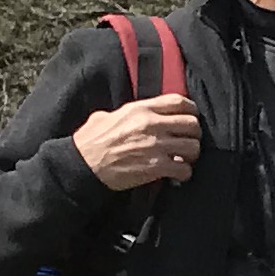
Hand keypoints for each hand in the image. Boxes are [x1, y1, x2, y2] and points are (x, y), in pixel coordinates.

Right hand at [73, 95, 199, 190]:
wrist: (81, 165)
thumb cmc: (90, 141)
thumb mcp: (105, 117)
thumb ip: (126, 113)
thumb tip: (134, 112)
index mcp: (140, 109)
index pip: (179, 101)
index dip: (190, 110)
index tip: (190, 118)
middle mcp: (151, 125)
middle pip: (192, 124)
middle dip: (193, 135)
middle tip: (186, 142)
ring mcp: (155, 146)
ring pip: (193, 147)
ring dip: (191, 155)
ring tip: (182, 159)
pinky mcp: (155, 167)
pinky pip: (184, 169)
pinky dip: (184, 173)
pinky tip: (176, 174)